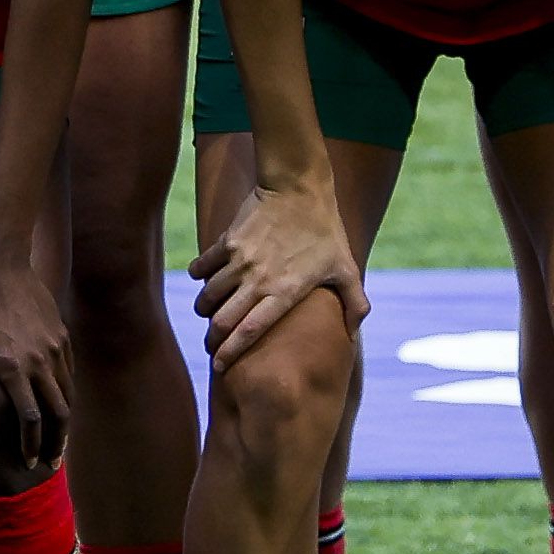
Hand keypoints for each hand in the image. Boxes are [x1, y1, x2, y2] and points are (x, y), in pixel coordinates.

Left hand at [0, 237, 75, 469]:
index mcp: (10, 367)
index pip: (30, 419)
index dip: (31, 446)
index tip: (28, 463)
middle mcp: (39, 361)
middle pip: (59, 414)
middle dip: (56, 444)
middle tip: (50, 463)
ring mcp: (55, 348)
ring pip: (68, 395)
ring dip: (64, 423)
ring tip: (57, 441)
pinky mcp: (62, 337)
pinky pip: (68, 374)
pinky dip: (65, 395)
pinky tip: (56, 405)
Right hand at [191, 157, 362, 364]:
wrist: (299, 187)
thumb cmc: (326, 231)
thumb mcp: (347, 269)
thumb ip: (355, 305)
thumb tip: (354, 336)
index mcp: (284, 292)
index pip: (249, 332)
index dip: (230, 352)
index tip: (219, 366)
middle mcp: (257, 280)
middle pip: (222, 320)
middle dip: (212, 339)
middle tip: (210, 346)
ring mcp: (239, 260)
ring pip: (208, 295)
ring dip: (204, 309)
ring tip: (207, 314)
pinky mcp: (227, 241)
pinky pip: (203, 266)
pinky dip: (198, 275)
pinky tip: (201, 280)